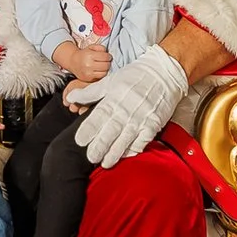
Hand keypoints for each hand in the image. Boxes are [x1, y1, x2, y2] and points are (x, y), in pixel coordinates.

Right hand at [53, 41, 111, 82]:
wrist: (74, 62)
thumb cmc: (85, 54)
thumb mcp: (92, 47)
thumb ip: (100, 47)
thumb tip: (107, 54)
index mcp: (89, 55)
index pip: (105, 57)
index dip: (109, 56)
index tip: (108, 56)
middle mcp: (88, 65)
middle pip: (106, 65)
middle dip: (108, 62)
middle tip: (106, 61)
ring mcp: (88, 73)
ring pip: (104, 72)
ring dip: (105, 69)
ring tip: (103, 66)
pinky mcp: (88, 79)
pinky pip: (100, 77)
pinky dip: (102, 73)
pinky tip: (99, 70)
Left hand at [68, 46, 188, 167]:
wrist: (165, 73)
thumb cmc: (136, 76)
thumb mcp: (111, 80)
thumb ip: (90, 92)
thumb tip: (71, 98)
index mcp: (114, 98)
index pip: (98, 116)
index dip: (89, 129)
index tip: (80, 141)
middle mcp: (126, 110)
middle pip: (111, 131)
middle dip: (100, 146)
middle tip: (91, 157)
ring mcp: (141, 118)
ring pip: (125, 139)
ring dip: (115, 153)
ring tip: (105, 163)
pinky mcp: (153, 124)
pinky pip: (142, 140)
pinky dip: (134, 149)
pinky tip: (126, 156)